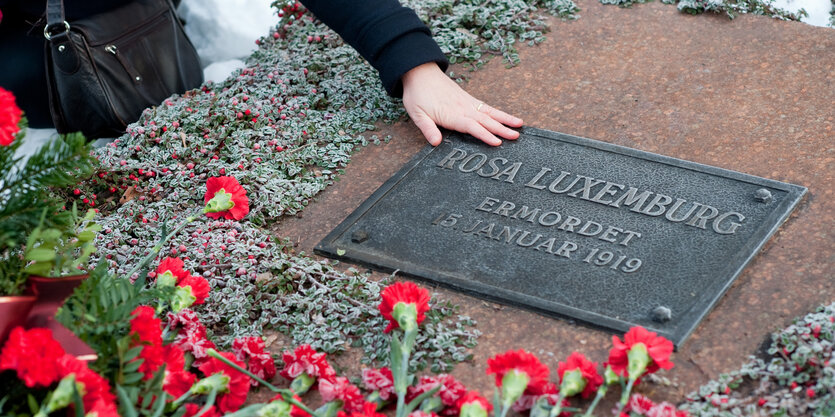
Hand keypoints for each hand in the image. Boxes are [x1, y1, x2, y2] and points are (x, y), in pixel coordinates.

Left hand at [401, 62, 522, 145]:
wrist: (419, 72)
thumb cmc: (417, 94)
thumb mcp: (417, 114)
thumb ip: (427, 129)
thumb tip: (435, 143)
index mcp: (451, 114)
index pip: (471, 127)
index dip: (484, 135)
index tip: (497, 142)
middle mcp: (463, 108)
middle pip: (485, 120)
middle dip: (502, 129)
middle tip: (516, 137)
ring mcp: (467, 102)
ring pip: (490, 112)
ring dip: (505, 119)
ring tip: (520, 125)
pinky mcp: (468, 99)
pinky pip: (486, 107)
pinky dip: (498, 113)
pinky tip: (507, 117)